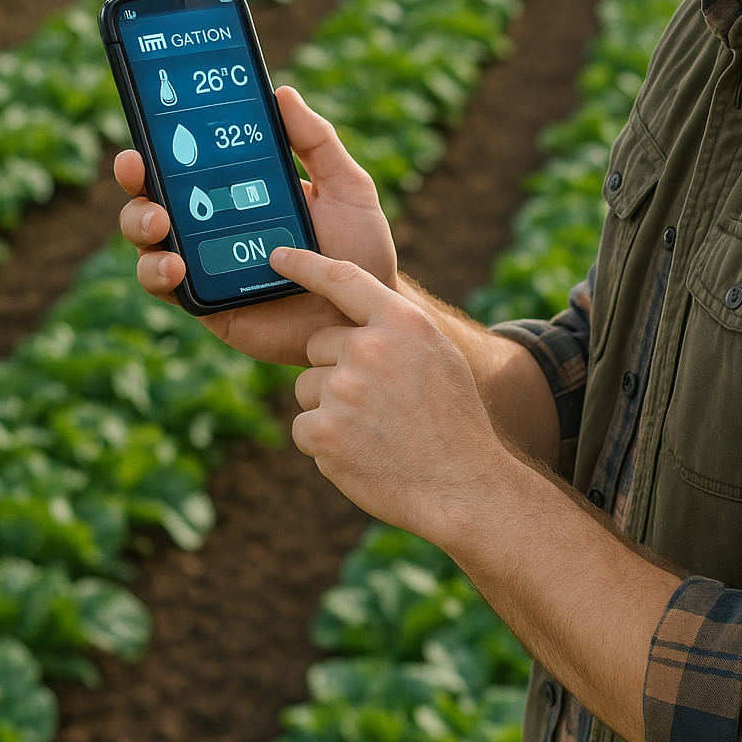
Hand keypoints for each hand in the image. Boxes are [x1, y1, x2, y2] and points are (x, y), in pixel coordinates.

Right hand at [115, 86, 397, 363]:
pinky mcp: (205, 303)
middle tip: (139, 169)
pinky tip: (174, 268)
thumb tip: (281, 93)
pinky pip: (165, 287)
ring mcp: (206, 264)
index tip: (150, 120)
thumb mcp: (346, 189)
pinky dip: (157, 274)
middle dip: (137, 179)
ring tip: (160, 223)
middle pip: (155, 194)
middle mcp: (214, 223)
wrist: (366, 318)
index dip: (162, 139)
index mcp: (241, 189)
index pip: (191, 158)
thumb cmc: (360, 251)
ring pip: (148, 240)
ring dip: (140, 224)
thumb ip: (317, 142)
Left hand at [280, 248, 505, 545]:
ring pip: (308, 388)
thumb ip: (394, 331)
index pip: (343, 278)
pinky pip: (304, 427)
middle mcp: (370, 348)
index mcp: (402, 322)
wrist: (463, 485)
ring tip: (375, 431)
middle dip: (336, 370)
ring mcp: (344, 390)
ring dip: (329, 409)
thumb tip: (346, 323)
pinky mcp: (323, 431)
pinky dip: (324, 444)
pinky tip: (362, 454)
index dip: (305, 264)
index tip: (278, 256)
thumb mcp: (436, 356)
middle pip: (319, 346)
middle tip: (378, 404)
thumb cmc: (452, 421)